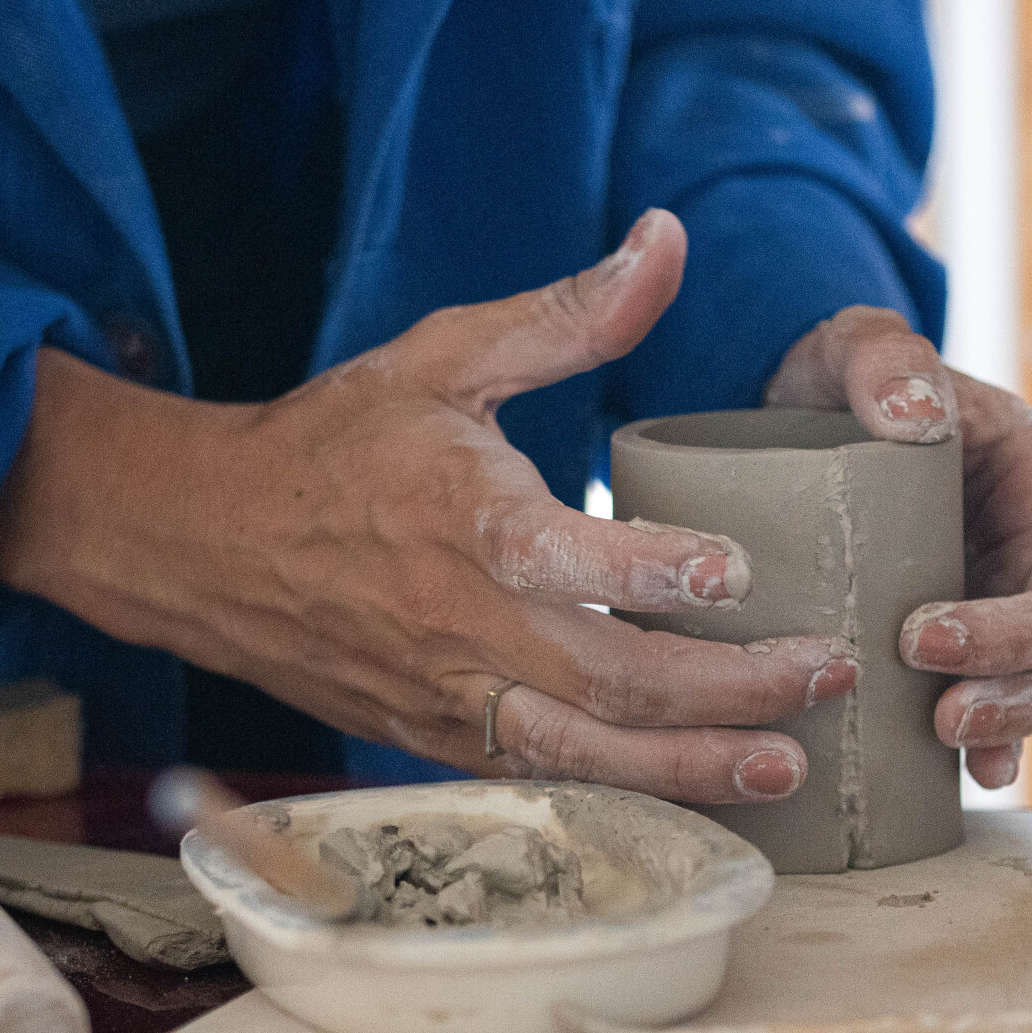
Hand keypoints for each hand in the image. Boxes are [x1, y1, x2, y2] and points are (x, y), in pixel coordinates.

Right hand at [0, 210, 855, 802]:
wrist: (205, 543)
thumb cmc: (337, 441)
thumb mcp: (445, 355)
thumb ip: (567, 313)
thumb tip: (667, 236)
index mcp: (461, 519)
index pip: (565, 558)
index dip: (653, 571)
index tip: (737, 570)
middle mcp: (459, 623)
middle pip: (607, 681)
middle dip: (727, 689)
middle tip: (826, 672)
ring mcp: (448, 698)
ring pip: (585, 756)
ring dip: (693, 767)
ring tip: (790, 766)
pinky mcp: (439, 741)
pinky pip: (546, 782)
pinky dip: (628, 796)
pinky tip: (706, 794)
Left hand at [765, 308, 1031, 788]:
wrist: (782, 456)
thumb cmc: (841, 391)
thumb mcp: (848, 346)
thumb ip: (882, 355)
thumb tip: (913, 417)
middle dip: (1018, 642)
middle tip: (923, 642)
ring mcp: (1007, 618)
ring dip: (1008, 710)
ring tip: (940, 723)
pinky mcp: (955, 669)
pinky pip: (998, 726)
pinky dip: (992, 752)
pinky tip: (970, 774)